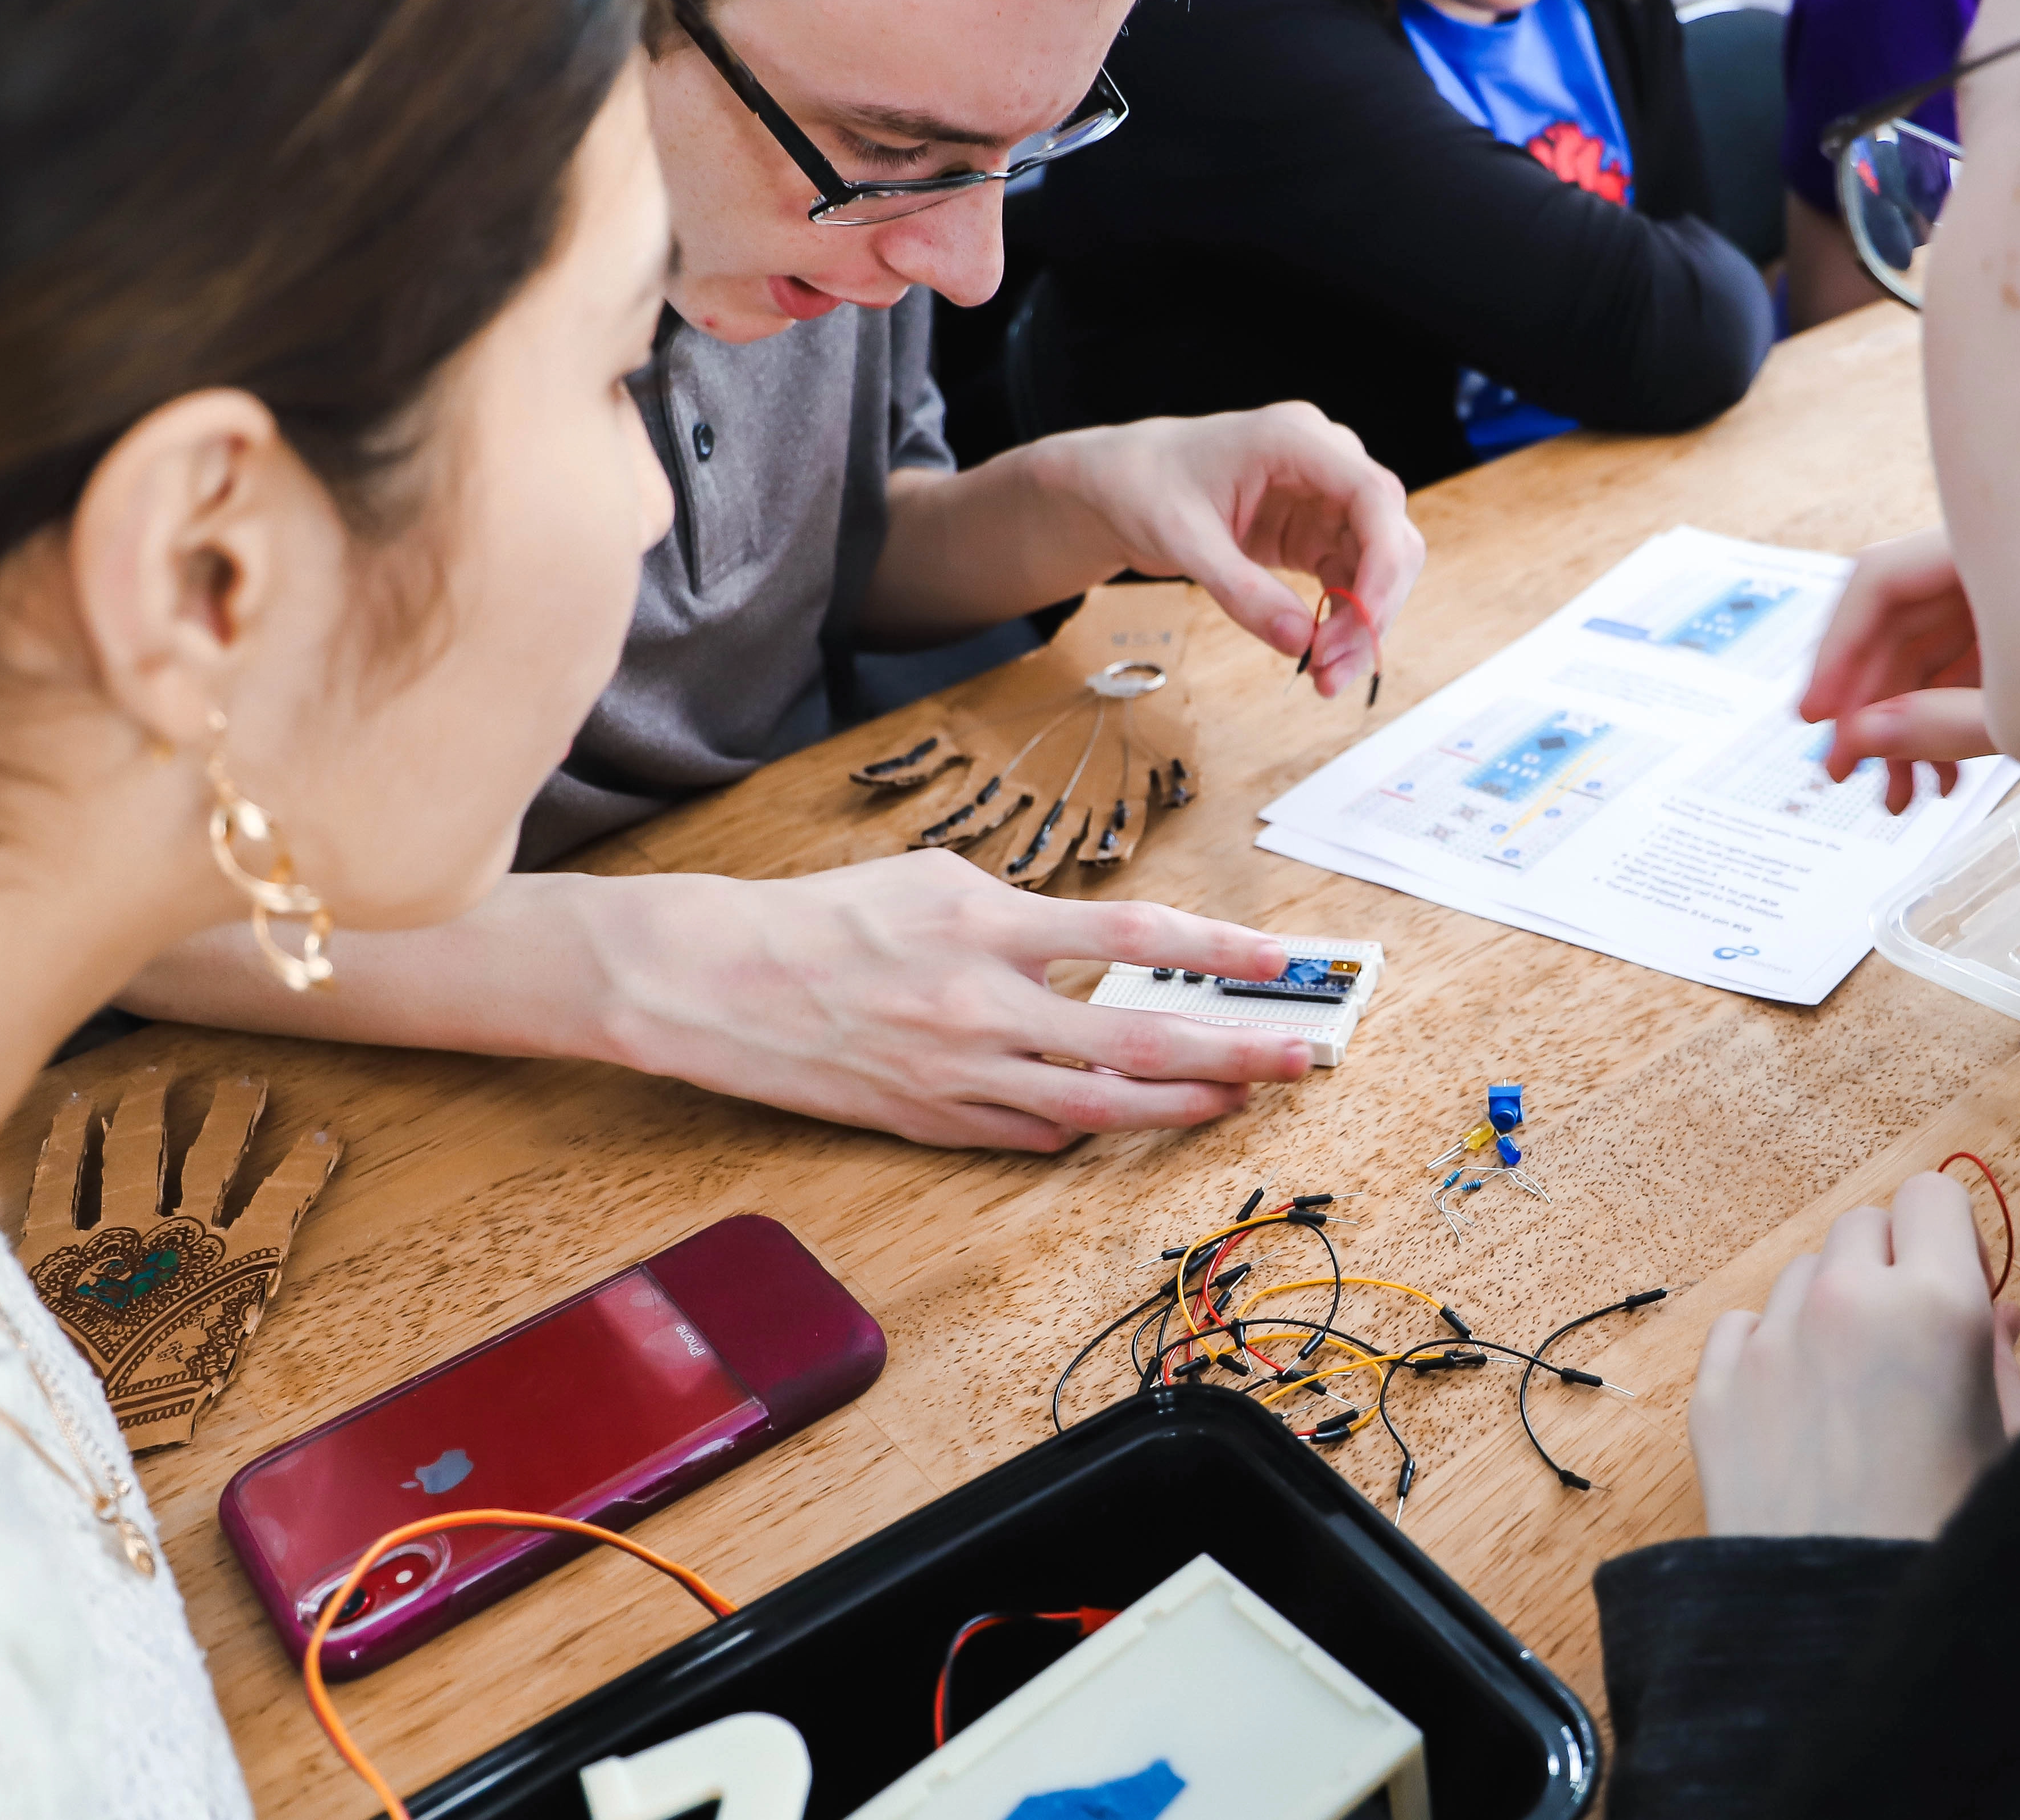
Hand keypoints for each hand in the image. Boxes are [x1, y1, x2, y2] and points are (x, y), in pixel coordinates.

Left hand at [17, 1068, 338, 1449]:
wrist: (79, 1416)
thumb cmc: (158, 1405)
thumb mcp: (219, 1360)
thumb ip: (232, 1312)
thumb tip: (246, 1285)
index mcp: (232, 1266)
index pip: (283, 1198)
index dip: (305, 1164)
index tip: (325, 1133)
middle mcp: (179, 1235)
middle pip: (213, 1156)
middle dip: (232, 1115)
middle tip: (243, 1081)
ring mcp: (116, 1231)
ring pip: (141, 1152)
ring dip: (152, 1108)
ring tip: (157, 1075)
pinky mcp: (53, 1243)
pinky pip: (62, 1178)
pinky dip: (69, 1139)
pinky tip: (78, 1106)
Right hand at [583, 851, 1315, 1150]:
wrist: (717, 982)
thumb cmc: (827, 916)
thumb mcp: (936, 882)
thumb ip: (1026, 918)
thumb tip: (1098, 950)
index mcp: (988, 929)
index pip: (1135, 938)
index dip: (1220, 951)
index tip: (1284, 959)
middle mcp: (984, 1009)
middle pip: (1139, 1041)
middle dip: (1234, 1052)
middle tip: (1302, 1056)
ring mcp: (960, 1077)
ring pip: (1099, 1109)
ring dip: (1180, 1108)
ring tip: (1237, 1100)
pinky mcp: (932, 1125)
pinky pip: (1032, 1137)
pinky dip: (1086, 1129)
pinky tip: (1122, 1119)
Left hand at [1033, 405, 1421, 697]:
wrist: (1123, 485)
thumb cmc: (1145, 488)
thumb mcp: (1184, 541)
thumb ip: (1241, 591)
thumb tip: (1297, 641)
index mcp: (1295, 440)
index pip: (1373, 495)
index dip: (1382, 562)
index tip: (1364, 623)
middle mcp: (1324, 462)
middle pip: (1388, 535)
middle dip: (1372, 606)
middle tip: (1332, 668)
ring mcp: (1324, 497)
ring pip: (1378, 564)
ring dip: (1362, 622)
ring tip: (1325, 676)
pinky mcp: (1316, 529)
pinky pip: (1352, 577)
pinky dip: (1344, 618)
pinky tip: (1318, 652)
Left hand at [1689, 1173, 2015, 1538]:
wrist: (1849, 1635)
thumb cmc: (1948, 1543)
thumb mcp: (2008, 1443)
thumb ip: (1999, 1358)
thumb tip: (1996, 1308)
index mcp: (1938, 1307)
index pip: (1934, 1195)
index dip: (1949, 1235)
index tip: (1956, 1280)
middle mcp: (1848, 1304)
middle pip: (1865, 1225)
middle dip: (1891, 1266)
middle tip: (1910, 1340)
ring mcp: (1772, 1346)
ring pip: (1803, 1273)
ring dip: (1831, 1307)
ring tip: (1857, 1392)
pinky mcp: (1714, 1391)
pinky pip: (1744, 1327)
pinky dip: (1771, 1353)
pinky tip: (1802, 1414)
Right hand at [1797, 526, 1995, 809]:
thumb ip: (1942, 725)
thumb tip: (1858, 737)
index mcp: (1996, 547)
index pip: (1880, 581)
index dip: (1836, 653)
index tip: (1814, 717)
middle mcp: (1996, 558)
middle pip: (1898, 625)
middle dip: (1869, 707)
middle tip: (1843, 771)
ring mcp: (2014, 592)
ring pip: (1930, 655)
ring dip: (1906, 726)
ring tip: (1899, 797)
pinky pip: (1967, 666)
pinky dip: (1949, 717)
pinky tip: (1940, 776)